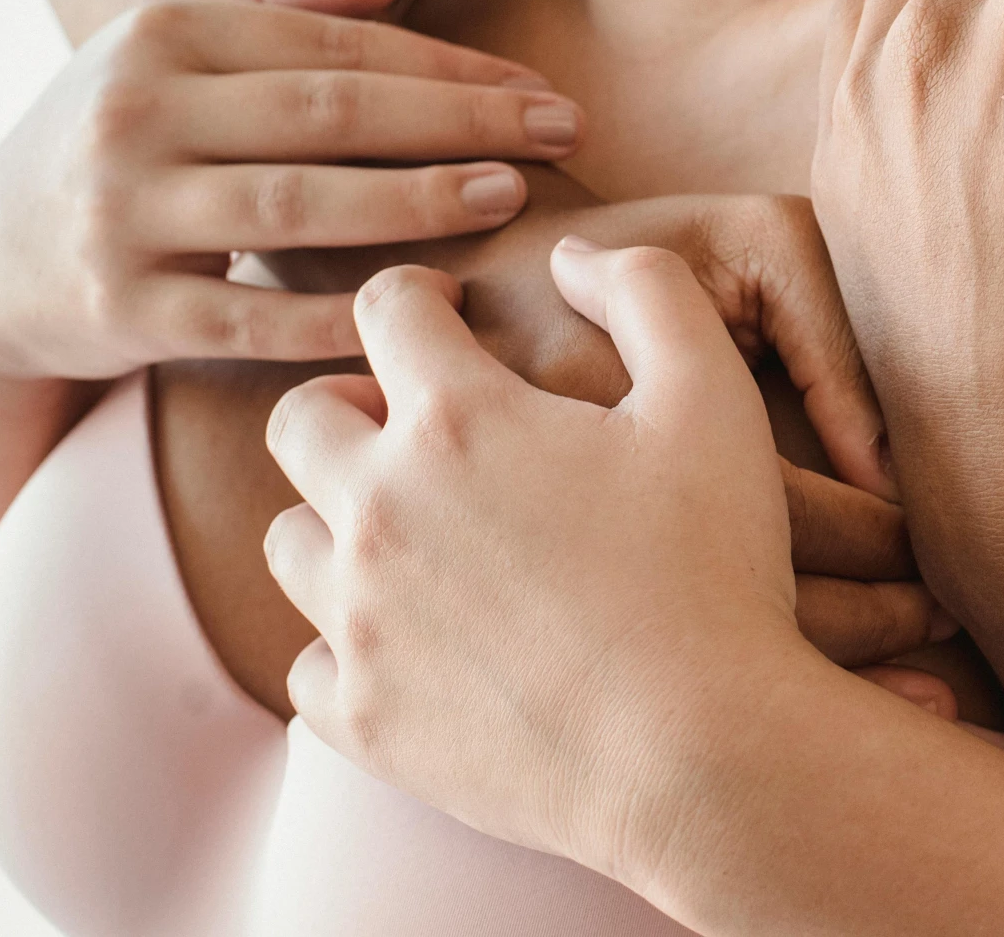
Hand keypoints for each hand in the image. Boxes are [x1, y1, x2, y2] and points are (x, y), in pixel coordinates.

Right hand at [0, 0, 580, 382]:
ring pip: (294, 207)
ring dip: (414, 203)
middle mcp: (135, 114)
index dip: (449, 68)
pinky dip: (338, 318)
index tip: (540, 90)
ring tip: (510, 196)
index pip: (335, 45)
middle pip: (328, 114)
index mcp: (160, 34)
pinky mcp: (121, 309)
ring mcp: (124, 214)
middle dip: (458, 122)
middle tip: (561, 133)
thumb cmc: (121, 131)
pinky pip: (249, 319)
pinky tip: (426, 304)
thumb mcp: (165, 37)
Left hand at [266, 172, 930, 659]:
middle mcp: (380, 509)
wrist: (700, 751)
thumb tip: (574, 252)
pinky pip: (306, 665)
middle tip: (418, 427)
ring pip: (289, 541)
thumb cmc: (714, 568)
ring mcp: (359, 620)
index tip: (449, 316)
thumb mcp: (712, 399)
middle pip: (299, 420)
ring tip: (418, 537)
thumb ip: (650, 291)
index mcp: (458, 419)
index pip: (386, 309)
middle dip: (350, 404)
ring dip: (338, 522)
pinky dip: (346, 645)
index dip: (418, 296)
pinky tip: (416, 640)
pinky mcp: (362, 718)